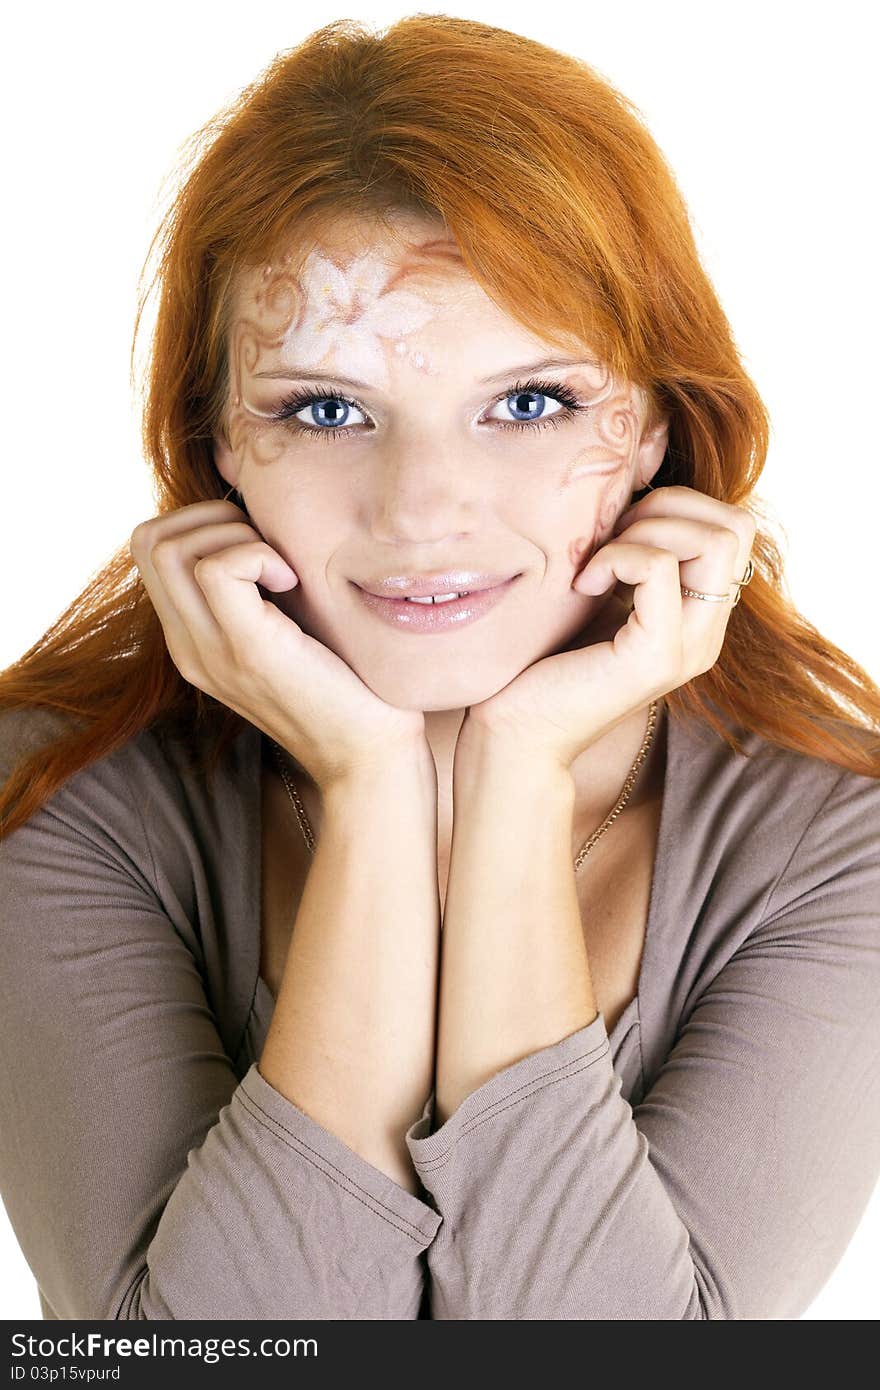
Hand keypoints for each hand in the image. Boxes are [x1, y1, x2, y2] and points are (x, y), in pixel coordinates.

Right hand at [129, 499, 426, 791]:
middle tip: (268, 549)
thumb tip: (254, 511)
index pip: (148, 548)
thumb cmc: (345, 684)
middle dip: (210, 517)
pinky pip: (216, 570)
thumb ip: (258, 583)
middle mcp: (188, 647)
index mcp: (192, 639)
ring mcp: (210, 651)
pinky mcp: (248, 650)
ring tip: (281, 568)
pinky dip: (258, 555)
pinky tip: (293, 582)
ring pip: (170, 549)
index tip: (258, 544)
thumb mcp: (288, 624)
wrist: (368, 755)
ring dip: (233, 535)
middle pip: (148, 541)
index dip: (200, 520)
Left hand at [458, 485, 755, 768]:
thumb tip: (636, 478)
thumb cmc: (541, 662)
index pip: (734, 528)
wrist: (516, 735)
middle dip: (668, 508)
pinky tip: (582, 585)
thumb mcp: (598, 592)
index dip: (677, 506)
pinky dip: (617, 558)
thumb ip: (629, 551)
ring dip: (646, 531)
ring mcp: (688, 647)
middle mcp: (705, 634)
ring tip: (597, 564)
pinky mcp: (656, 656)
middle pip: (736, 527)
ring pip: (714, 540)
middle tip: (610, 539)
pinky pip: (661, 567)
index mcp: (697, 618)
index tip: (617, 532)